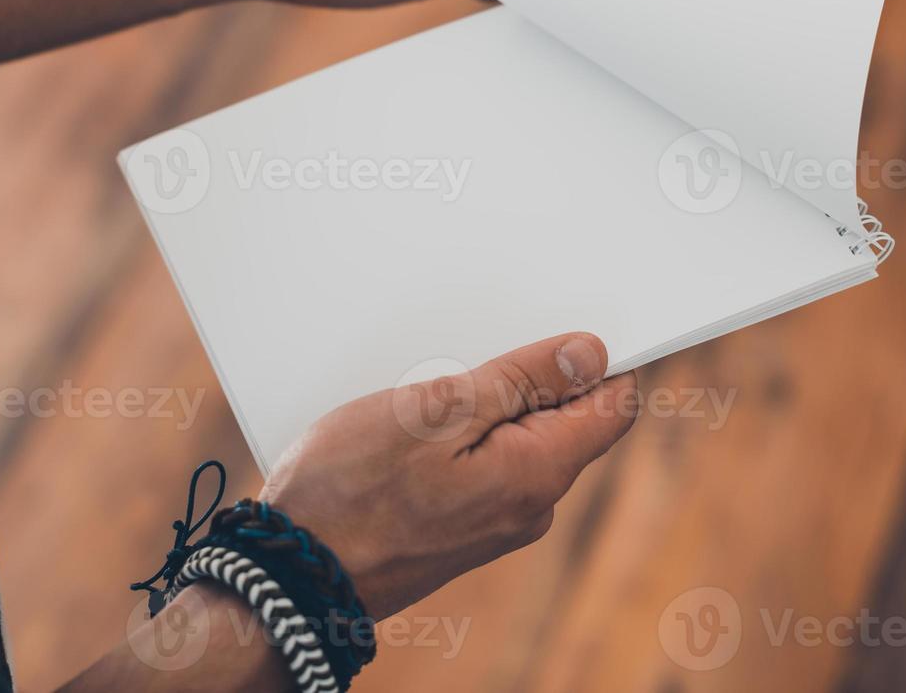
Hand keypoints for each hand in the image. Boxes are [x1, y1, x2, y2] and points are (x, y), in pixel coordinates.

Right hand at [259, 332, 637, 618]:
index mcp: (537, 474)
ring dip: (479, 405)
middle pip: (562, 420)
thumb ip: (523, 381)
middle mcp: (529, 506)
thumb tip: (591, 355)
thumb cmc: (352, 492)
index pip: (612, 407)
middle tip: (461, 358)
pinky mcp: (460, 528)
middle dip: (525, 378)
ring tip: (421, 395)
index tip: (556, 328)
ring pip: (514, 439)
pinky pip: (481, 465)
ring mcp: (494, 521)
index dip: (594, 359)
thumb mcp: (438, 410)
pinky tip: (408, 428)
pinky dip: (456, 436)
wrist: (293, 576)